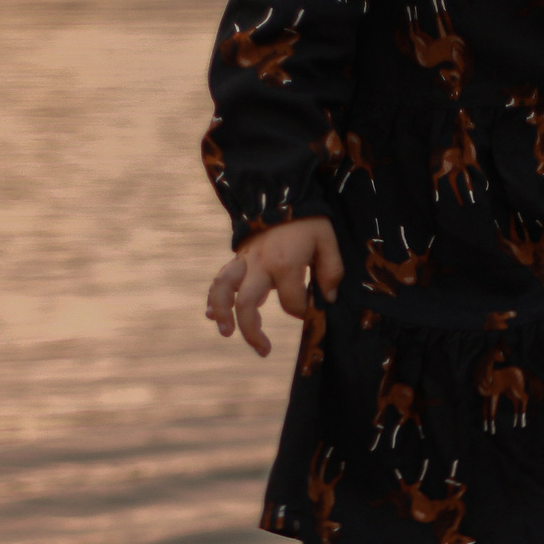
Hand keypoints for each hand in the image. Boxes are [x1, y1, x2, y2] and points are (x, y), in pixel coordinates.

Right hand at [205, 217, 341, 357]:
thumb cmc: (308, 220)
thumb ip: (331, 271)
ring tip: (226, 333)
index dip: (303, 311)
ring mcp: (245, 261)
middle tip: (264, 351)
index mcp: (285, 263)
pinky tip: (212, 315)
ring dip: (223, 313)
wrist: (283, 193)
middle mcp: (260, 265)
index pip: (292, 302)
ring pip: (223, 290)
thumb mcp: (327, 241)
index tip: (312, 309)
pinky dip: (214, 298)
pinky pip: (220, 279)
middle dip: (252, 331)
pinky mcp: (238, 258)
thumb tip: (327, 299)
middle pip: (247, 304)